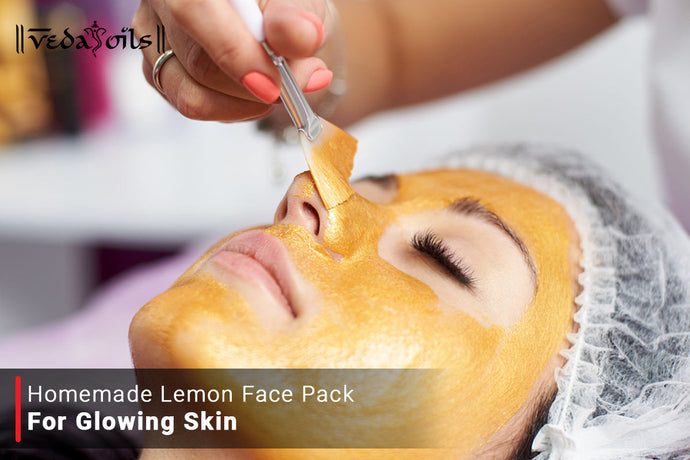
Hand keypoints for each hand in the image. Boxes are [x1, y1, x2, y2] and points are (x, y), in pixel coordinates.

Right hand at [132, 0, 333, 120]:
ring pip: (193, 94)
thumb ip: (297, 20)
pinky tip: (254, 91)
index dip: (235, 53)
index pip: (197, 10)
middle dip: (254, 87)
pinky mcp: (157, 69)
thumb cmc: (284, 8)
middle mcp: (163, 0)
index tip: (273, 86)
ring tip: (277, 86)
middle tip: (296, 84)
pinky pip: (192, 105)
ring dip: (246, 103)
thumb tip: (301, 36)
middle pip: (198, 62)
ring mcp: (154, 37)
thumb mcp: (302, 3)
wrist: (276, 21)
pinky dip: (233, 108)